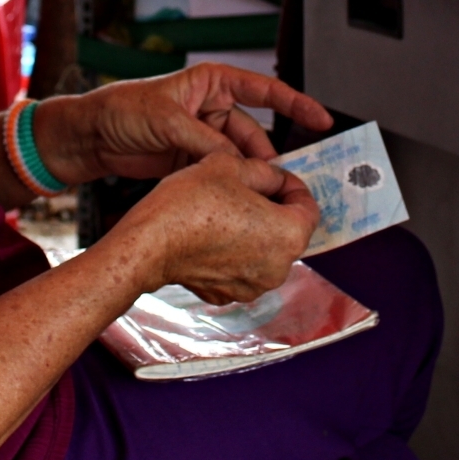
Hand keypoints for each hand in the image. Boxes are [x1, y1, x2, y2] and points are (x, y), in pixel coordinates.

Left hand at [34, 62, 333, 185]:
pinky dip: (232, 185)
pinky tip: (243, 200)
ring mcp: (204, 136)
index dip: (295, 104)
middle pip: (254, 133)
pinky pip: (222, 172)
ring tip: (266, 197)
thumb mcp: (166, 120)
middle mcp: (213, 107)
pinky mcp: (193, 160)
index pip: (263, 90)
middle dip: (270, 157)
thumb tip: (237, 163)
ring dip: (251, 176)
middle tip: (287, 183)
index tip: (322, 120)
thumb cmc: (122, 110)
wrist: (89, 136)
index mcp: (212, 83)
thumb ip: (204, 142)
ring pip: (240, 159)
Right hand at [109, 152, 319, 303]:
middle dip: (272, 207)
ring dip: (253, 229)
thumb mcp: (231, 165)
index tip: (273, 176)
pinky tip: (211, 232)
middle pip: (288, 229)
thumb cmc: (190, 204)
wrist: (149, 243)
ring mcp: (253, 286)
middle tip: (246, 188)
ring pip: (264, 249)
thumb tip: (274, 179)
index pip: (308, 205)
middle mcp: (279, 268)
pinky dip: (234, 250)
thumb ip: (265, 170)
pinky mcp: (228, 294)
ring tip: (225, 208)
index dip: (292, 185)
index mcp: (290, 235)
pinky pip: (242, 266)